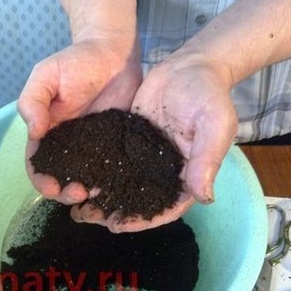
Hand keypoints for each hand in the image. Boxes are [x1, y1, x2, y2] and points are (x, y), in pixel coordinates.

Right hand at [18, 38, 141, 204]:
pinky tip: (116, 183)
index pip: (37, 163)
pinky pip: (111, 166)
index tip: (52, 187)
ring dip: (88, 190)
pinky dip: (110, 179)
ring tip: (97, 191)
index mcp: (47, 131)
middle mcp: (68, 144)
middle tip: (80, 193)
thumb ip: (33, 100)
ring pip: (86, 177)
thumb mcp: (46, 75)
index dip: (41, 179)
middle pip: (61, 177)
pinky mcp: (115, 143)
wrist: (114, 53)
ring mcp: (93, 146)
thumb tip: (33, 132)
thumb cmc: (76, 61)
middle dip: (66, 192)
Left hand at [71, 53, 237, 231]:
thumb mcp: (214, 123)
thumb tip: (204, 197)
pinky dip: (97, 171)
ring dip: (101, 196)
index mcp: (187, 175)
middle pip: (139, 202)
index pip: (165, 208)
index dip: (142, 220)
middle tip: (86, 215)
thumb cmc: (208, 94)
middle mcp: (163, 172)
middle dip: (113, 212)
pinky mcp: (130, 141)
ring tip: (76, 203)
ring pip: (122, 185)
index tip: (116, 225)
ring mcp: (145, 157)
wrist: (189, 65)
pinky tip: (78, 175)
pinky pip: (113, 161)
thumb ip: (207, 158)